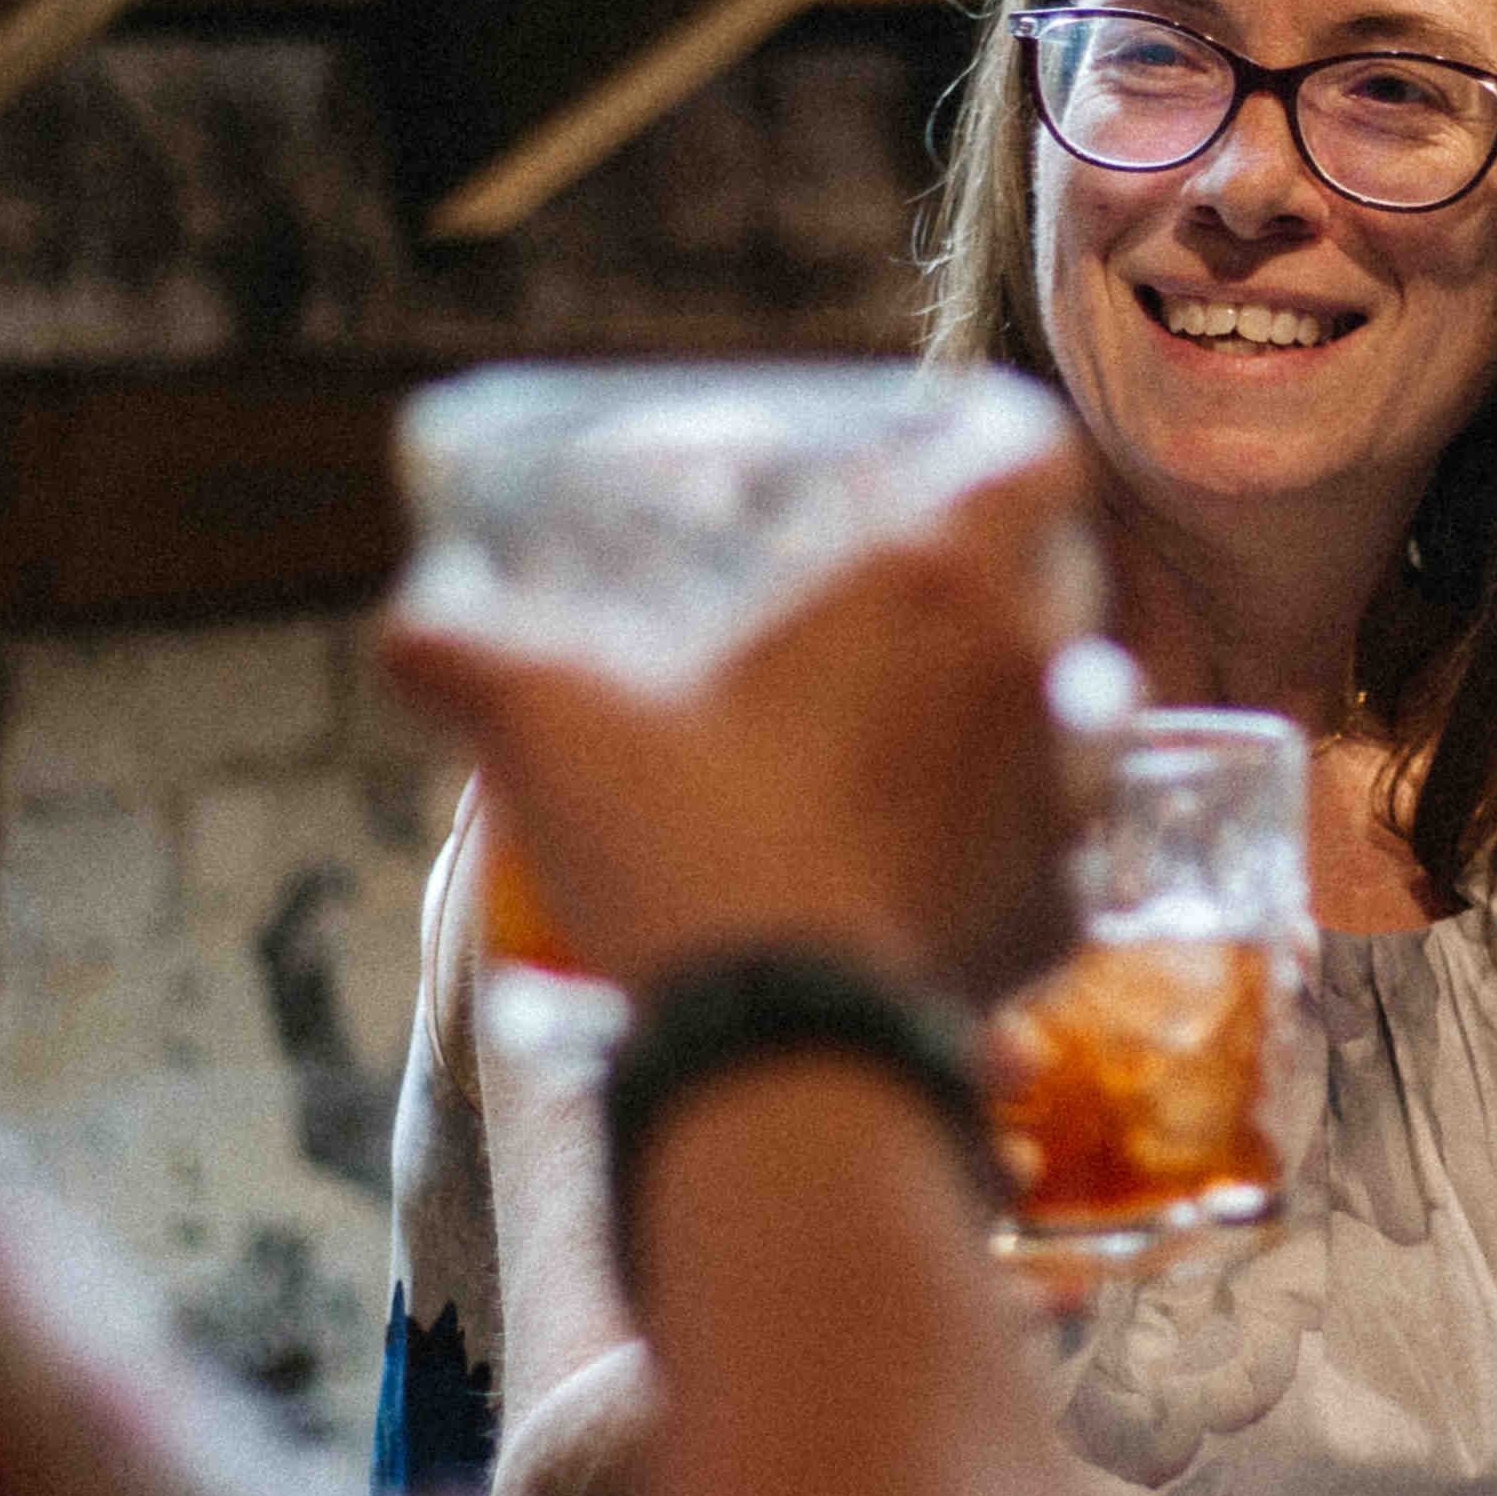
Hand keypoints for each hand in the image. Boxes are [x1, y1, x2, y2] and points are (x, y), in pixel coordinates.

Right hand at [373, 451, 1097, 998]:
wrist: (778, 1055)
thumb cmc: (678, 853)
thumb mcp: (540, 726)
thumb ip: (462, 658)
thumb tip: (404, 636)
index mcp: (934, 581)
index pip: (1033, 450)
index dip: (1000, 440)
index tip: (954, 458)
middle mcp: (1031, 671)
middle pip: (1069, 572)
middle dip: (1007, 570)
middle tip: (915, 595)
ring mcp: (1065, 797)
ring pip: (1091, 709)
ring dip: (1033, 703)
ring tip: (939, 729)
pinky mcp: (1064, 911)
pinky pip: (1067, 852)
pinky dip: (1019, 846)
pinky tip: (939, 864)